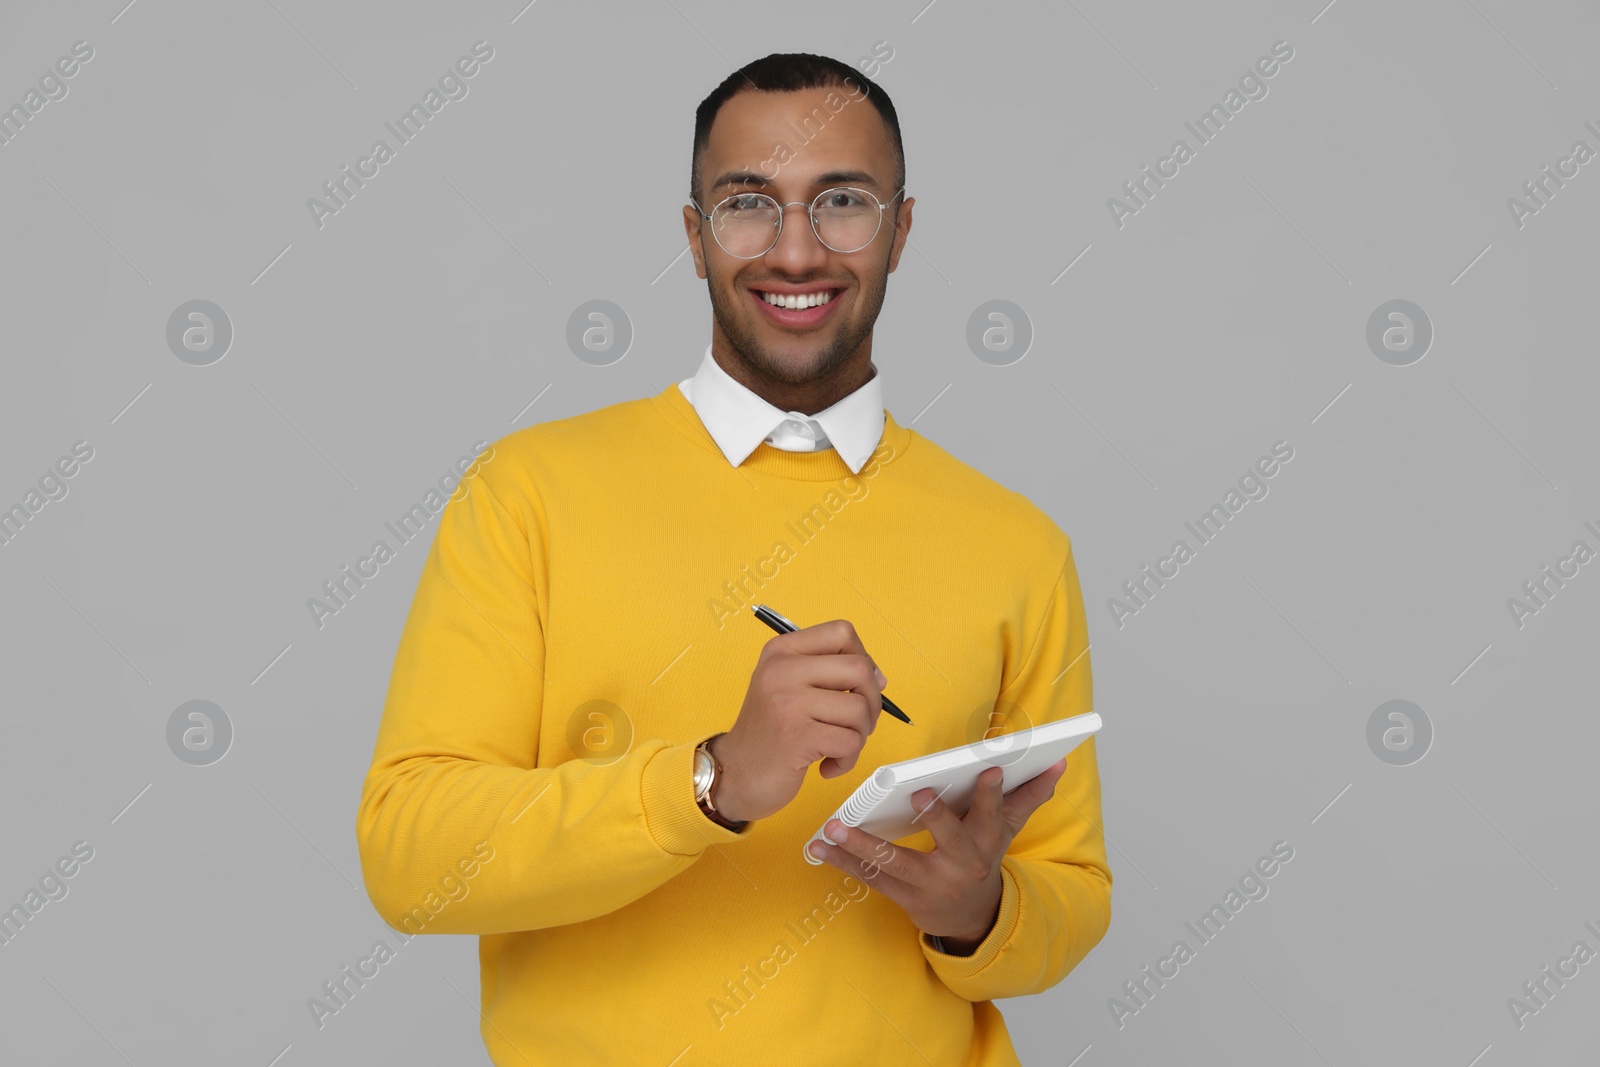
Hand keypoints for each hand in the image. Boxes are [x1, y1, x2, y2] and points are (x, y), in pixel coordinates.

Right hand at [713, 620, 888, 822]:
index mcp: (781, 651)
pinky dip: (848, 759)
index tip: (858, 685)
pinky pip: (850, 742)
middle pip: (858, 668)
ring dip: (860, 735)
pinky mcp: (797, 736)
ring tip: (838, 746)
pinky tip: (828, 764)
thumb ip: (828, 674)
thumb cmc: (769, 732)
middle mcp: (782, 670)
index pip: (841, 632)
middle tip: (857, 722)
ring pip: (859, 709)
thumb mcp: (788, 687)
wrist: (735, 774)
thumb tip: (879, 678)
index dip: (863, 658)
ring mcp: (788, 702)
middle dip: (871, 700)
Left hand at [805, 757, 1069, 952]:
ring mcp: (929, 884)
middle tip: (916, 795)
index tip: (987, 770)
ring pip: (895, 861)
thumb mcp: (1008, 830)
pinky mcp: (902, 896)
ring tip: (835, 827)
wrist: (971, 918)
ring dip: (861, 845)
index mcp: (986, 844)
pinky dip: (843, 862)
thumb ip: (1029, 796)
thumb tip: (1059, 764)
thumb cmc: (983, 858)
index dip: (991, 795)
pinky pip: (870, 878)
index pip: (992, 816)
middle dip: (935, 817)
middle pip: (949, 839)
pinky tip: (821, 846)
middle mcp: (960, 865)